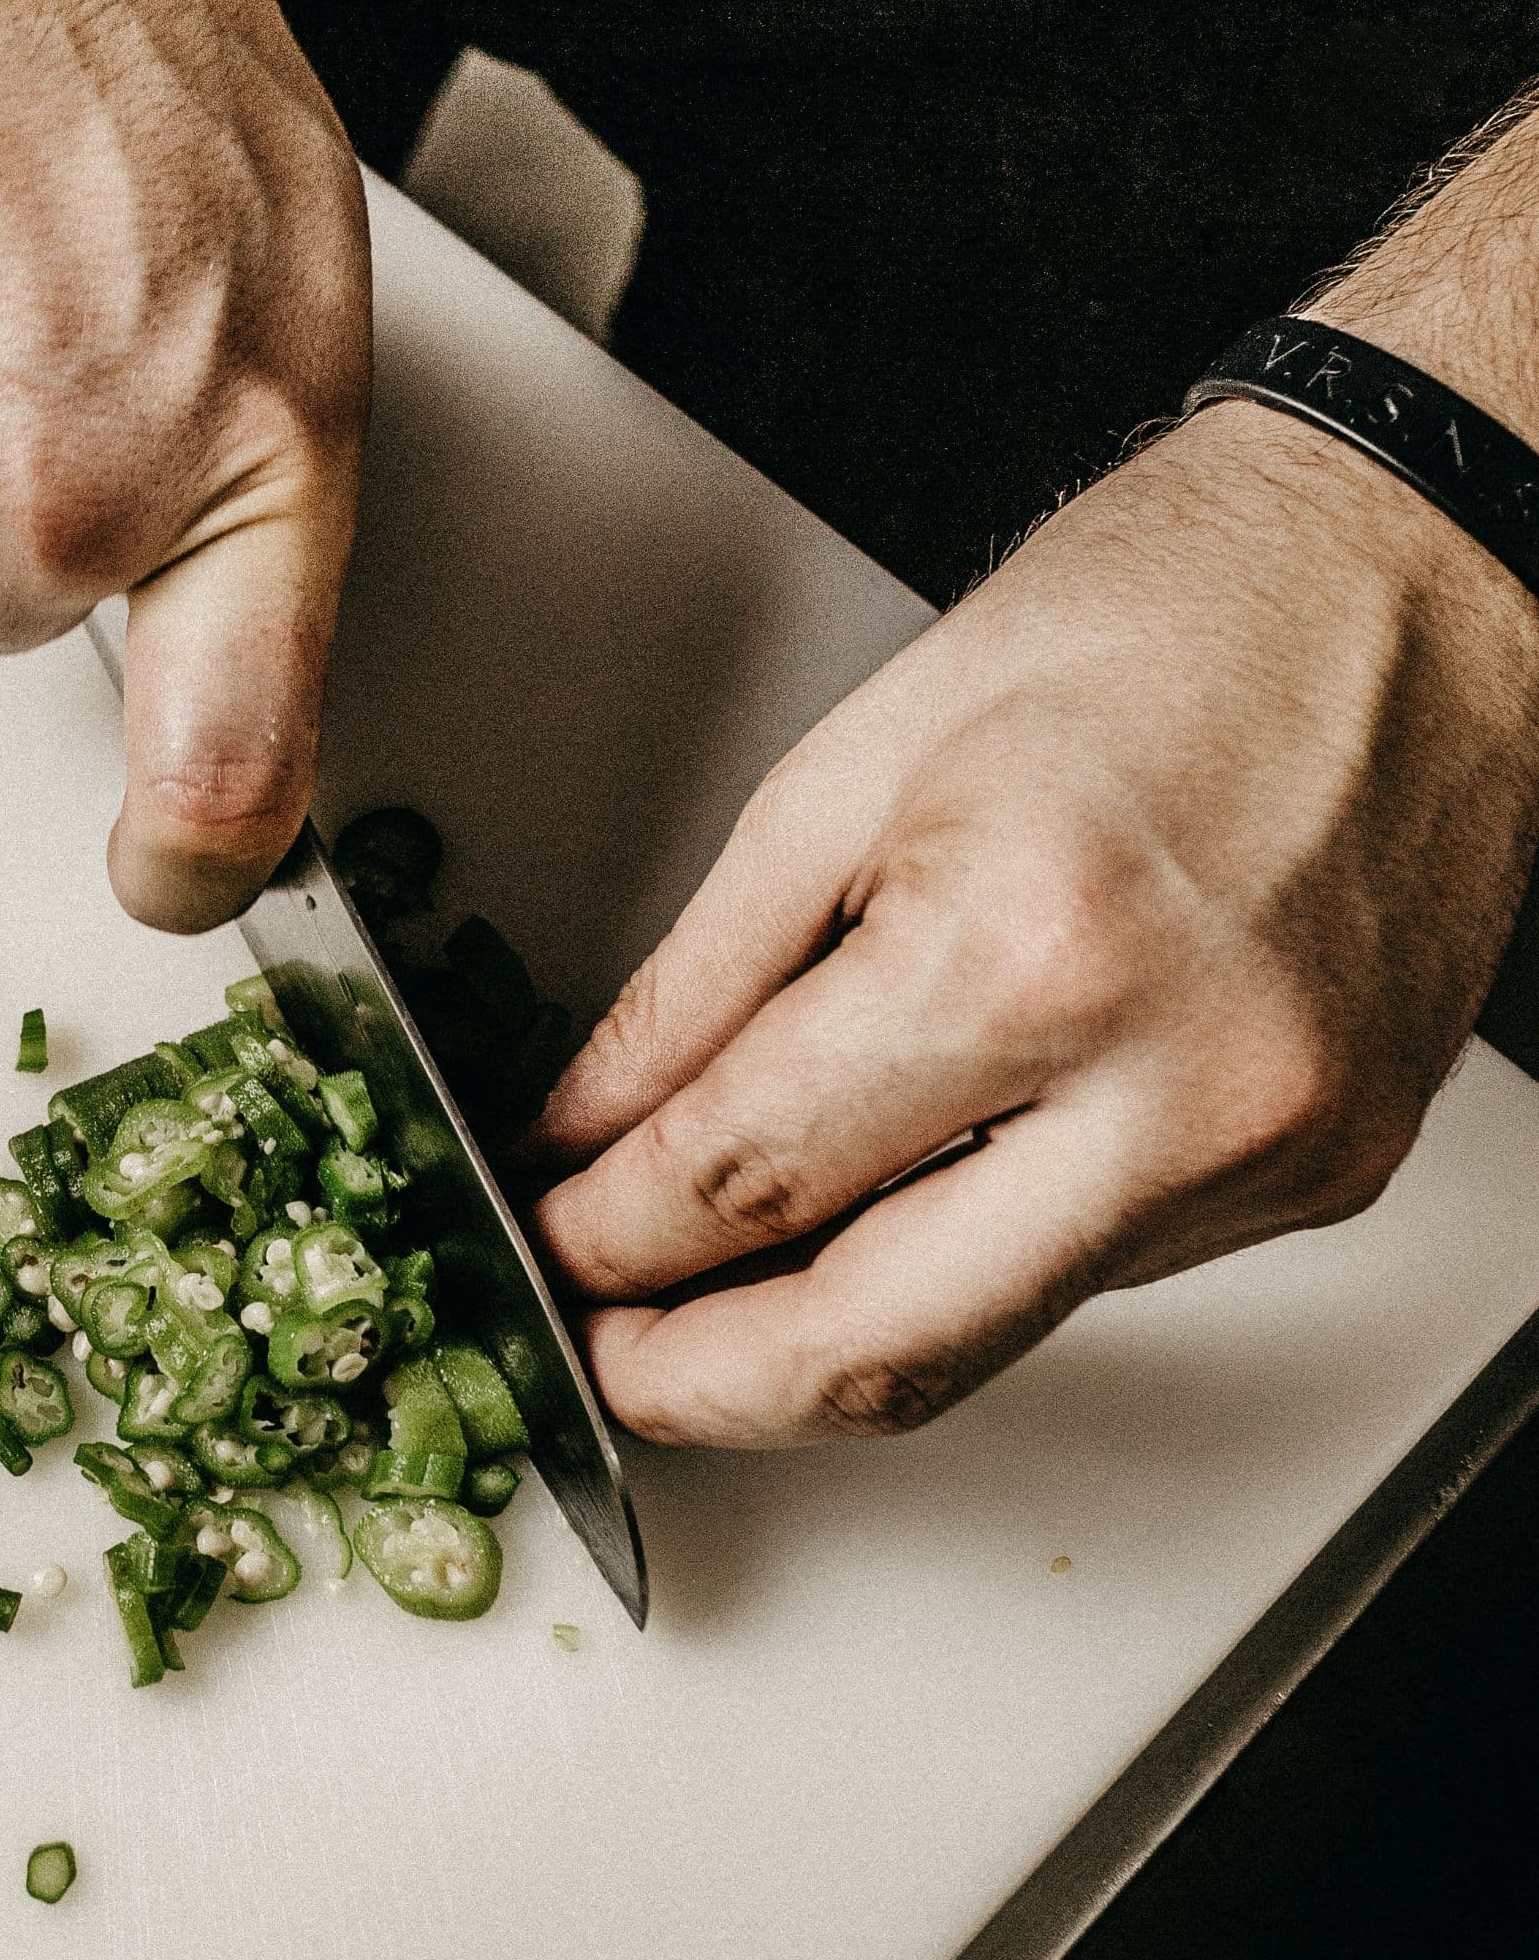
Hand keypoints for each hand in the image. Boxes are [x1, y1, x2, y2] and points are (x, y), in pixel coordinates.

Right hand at [0, 0, 369, 930]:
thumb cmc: (126, 17)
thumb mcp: (288, 265)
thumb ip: (247, 468)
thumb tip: (209, 608)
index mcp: (251, 462)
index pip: (234, 765)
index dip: (195, 858)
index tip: (171, 879)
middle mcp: (76, 495)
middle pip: (13, 611)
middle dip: (20, 502)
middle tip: (40, 322)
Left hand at [529, 402, 1538, 1444]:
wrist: (1410, 574)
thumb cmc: (1151, 615)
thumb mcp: (849, 769)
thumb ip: (696, 983)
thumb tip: (589, 1126)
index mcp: (1026, 950)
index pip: (750, 1179)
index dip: (607, 1237)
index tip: (549, 1241)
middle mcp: (1173, 1086)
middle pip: (877, 1349)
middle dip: (699, 1385)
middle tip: (602, 1352)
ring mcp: (1267, 1151)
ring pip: (986, 1341)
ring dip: (822, 1343)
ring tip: (708, 1295)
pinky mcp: (1322, 1175)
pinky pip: (1090, 1275)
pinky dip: (959, 1265)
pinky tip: (887, 1212)